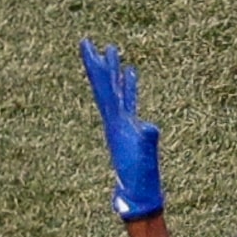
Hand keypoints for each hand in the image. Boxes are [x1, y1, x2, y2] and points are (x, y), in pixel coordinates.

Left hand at [79, 40, 163, 219]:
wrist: (139, 195)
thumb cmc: (141, 179)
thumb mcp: (145, 159)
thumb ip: (147, 142)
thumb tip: (150, 126)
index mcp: (115, 122)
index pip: (103, 89)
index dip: (95, 68)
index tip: (87, 46)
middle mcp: (115, 120)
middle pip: (104, 86)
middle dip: (98, 64)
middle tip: (88, 42)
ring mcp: (123, 123)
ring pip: (115, 91)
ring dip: (113, 72)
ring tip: (113, 52)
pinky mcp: (132, 128)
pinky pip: (129, 100)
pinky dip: (129, 86)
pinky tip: (130, 76)